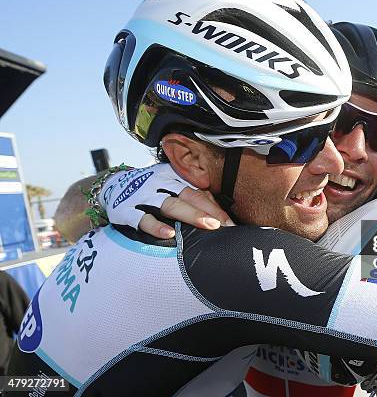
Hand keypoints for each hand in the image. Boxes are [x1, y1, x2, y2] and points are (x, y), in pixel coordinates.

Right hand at [99, 163, 233, 238]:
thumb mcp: (169, 186)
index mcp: (173, 177)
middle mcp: (160, 183)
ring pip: (171, 205)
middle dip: (209, 210)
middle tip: (226, 224)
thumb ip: (191, 197)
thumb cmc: (150, 190)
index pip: (199, 191)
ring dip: (191, 215)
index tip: (232, 223)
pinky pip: (143, 219)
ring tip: (209, 225)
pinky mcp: (127, 210)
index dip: (216, 207)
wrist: (110, 186)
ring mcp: (144, 196)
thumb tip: (220, 216)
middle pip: (189, 196)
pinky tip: (169, 234)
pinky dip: (156, 226)